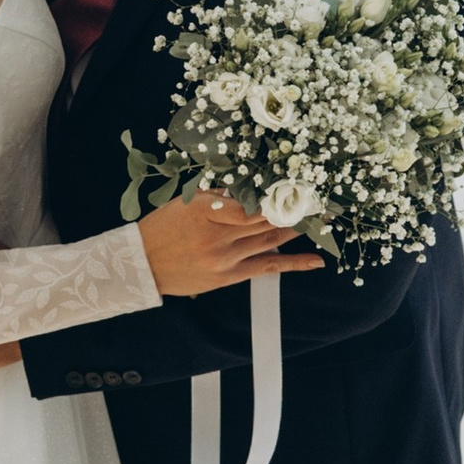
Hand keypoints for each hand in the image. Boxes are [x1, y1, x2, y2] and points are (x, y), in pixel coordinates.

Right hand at [139, 193, 323, 298]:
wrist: (141, 265)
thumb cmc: (162, 227)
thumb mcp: (188, 201)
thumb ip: (221, 194)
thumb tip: (254, 186)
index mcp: (206, 211)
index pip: (252, 204)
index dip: (279, 196)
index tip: (300, 186)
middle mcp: (218, 236)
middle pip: (266, 220)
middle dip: (296, 209)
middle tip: (322, 199)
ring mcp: (224, 259)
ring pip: (270, 241)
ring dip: (299, 230)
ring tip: (323, 220)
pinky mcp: (228, 277)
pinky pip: (267, 268)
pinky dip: (293, 264)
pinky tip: (316, 262)